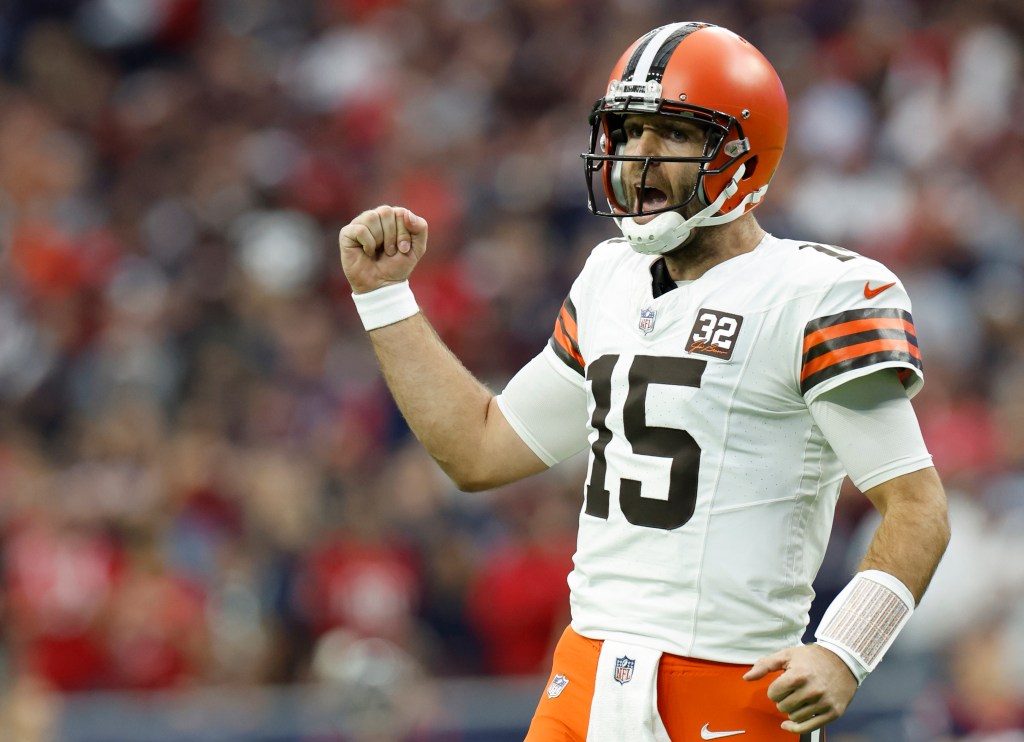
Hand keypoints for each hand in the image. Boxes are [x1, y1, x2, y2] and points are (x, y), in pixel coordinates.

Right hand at [339, 205, 427, 293]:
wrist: (382, 285)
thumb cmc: (397, 266)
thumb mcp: (417, 248)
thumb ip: (420, 228)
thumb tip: (406, 213)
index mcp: (392, 217)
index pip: (401, 212)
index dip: (404, 233)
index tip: (403, 249)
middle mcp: (375, 217)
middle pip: (385, 211)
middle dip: (392, 236)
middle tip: (390, 252)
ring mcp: (359, 224)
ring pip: (372, 217)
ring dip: (380, 240)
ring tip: (378, 252)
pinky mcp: (347, 233)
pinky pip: (360, 229)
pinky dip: (368, 244)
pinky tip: (367, 252)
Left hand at [743, 644, 857, 733]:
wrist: (843, 661)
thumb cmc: (812, 658)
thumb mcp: (787, 655)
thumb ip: (765, 665)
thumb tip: (746, 678)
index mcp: (799, 675)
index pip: (773, 693)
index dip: (773, 690)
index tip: (780, 685)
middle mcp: (812, 690)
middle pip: (782, 706)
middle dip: (782, 699)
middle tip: (791, 691)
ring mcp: (823, 703)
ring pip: (794, 717)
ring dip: (792, 710)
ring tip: (798, 699)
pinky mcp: (833, 713)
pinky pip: (808, 728)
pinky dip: (795, 728)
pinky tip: (788, 724)